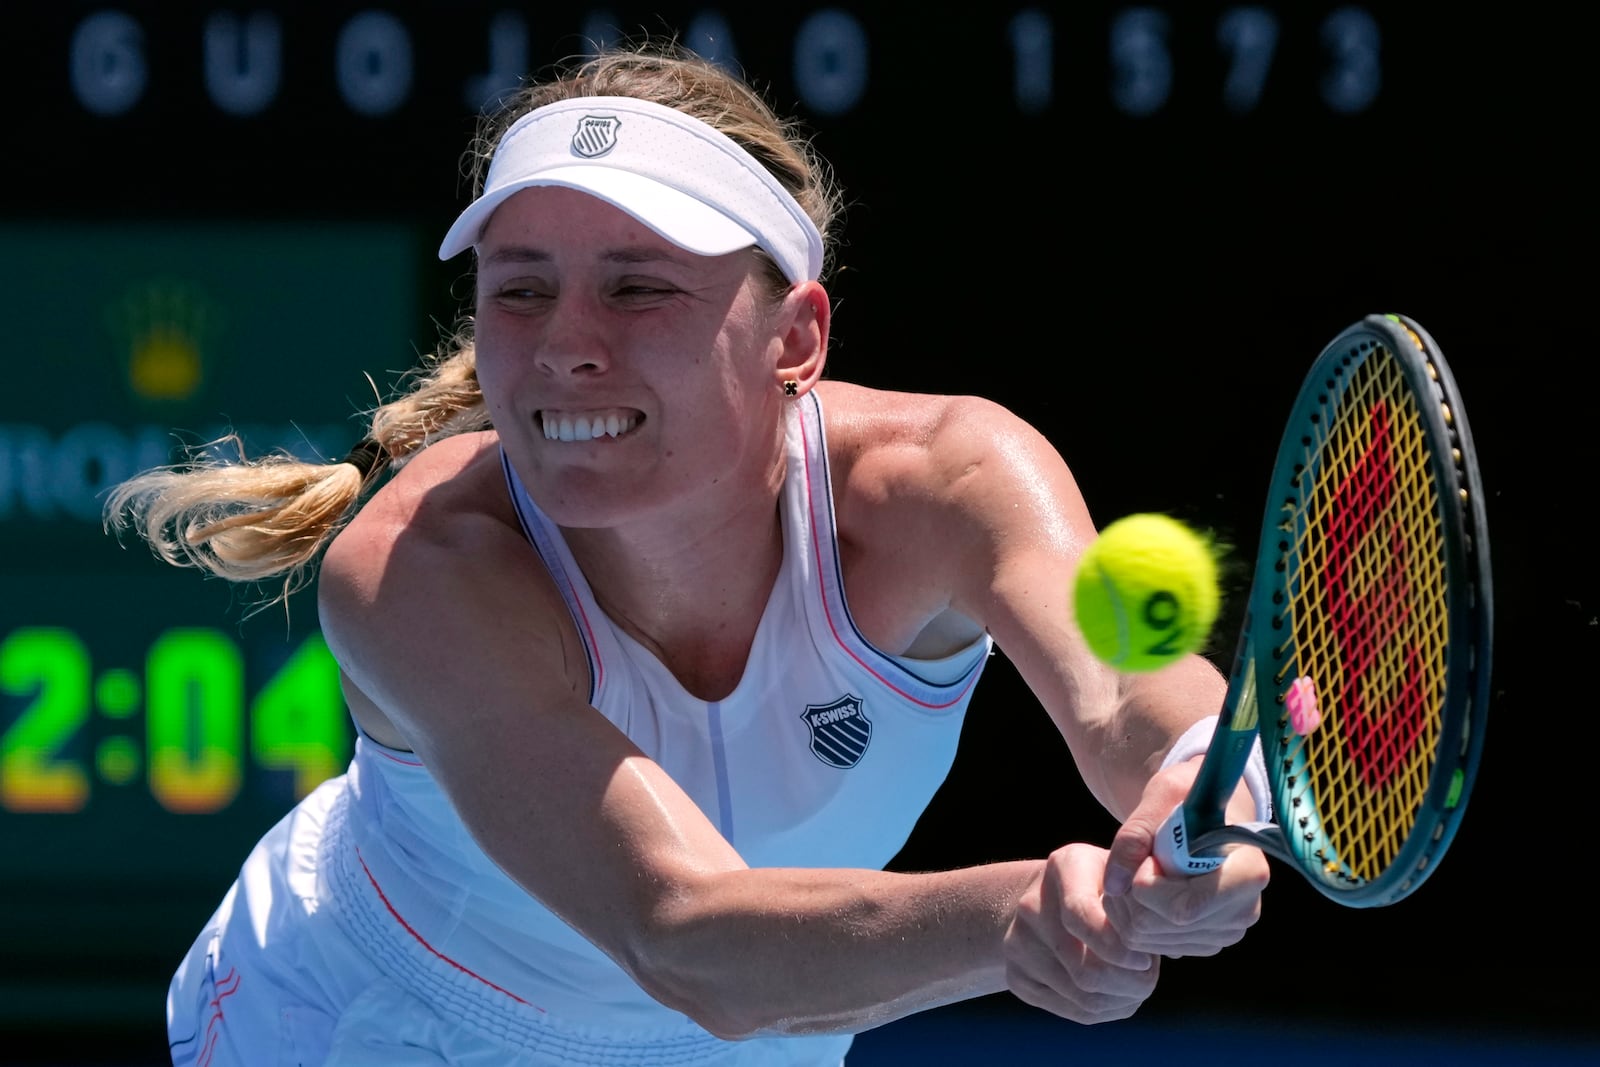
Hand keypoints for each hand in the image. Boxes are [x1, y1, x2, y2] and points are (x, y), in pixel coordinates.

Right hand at [1003, 842, 1159, 1023]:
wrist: (1047, 897)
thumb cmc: (1104, 885)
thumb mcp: (1125, 876)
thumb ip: (1146, 903)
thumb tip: (1171, 948)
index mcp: (1064, 866)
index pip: (1081, 916)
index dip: (1119, 949)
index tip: (1147, 960)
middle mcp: (1031, 903)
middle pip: (1084, 968)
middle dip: (1128, 983)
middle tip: (1149, 977)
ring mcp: (1016, 942)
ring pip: (1082, 996)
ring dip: (1121, 999)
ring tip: (1137, 985)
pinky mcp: (1016, 977)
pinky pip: (1071, 1011)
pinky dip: (1103, 1010)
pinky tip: (1117, 994)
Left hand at [1101, 759, 1269, 957]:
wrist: (1205, 812)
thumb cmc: (1188, 798)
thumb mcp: (1160, 798)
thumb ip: (1134, 837)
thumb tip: (1114, 885)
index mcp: (1247, 873)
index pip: (1185, 908)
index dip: (1150, 887)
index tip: (1146, 859)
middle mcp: (1244, 910)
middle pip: (1163, 926)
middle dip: (1132, 895)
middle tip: (1133, 863)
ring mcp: (1227, 931)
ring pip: (1150, 940)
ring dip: (1129, 908)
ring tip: (1137, 872)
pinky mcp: (1207, 941)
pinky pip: (1153, 945)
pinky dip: (1135, 920)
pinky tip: (1143, 891)